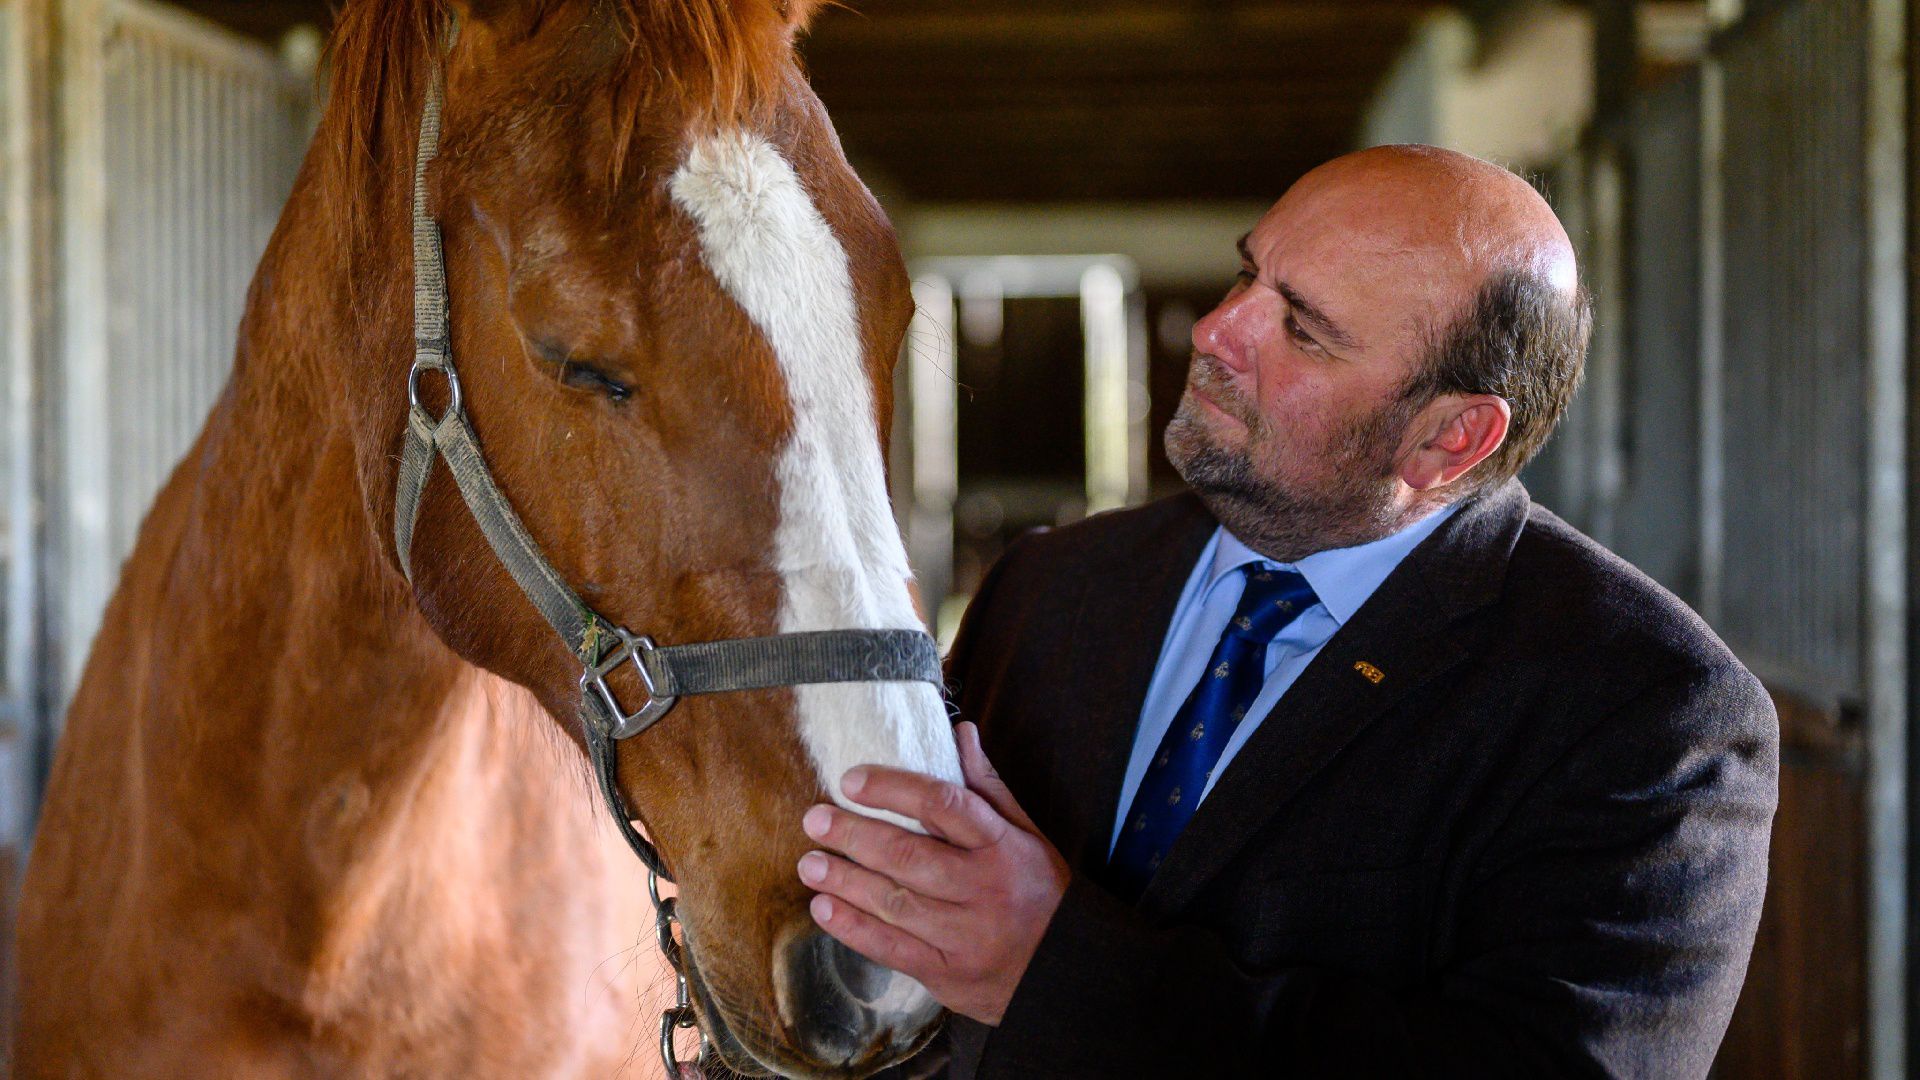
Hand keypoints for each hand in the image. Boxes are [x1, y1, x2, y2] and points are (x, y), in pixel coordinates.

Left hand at [797, 721, 1070, 1025]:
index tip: (852, 780)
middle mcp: (983, 889)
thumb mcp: (1026, 835)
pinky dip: (854, 929)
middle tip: (815, 819)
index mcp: (1001, 847)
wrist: (1066, 968)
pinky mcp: (948, 974)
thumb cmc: (1040, 892)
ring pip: (895, 903)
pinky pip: (892, 949)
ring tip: (809, 863)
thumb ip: (988, 788)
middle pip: (909, 856)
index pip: (945, 806)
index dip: (894, 789)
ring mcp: (964, 936)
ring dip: (845, 881)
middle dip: (855, 836)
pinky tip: (824, 909)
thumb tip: (960, 733)